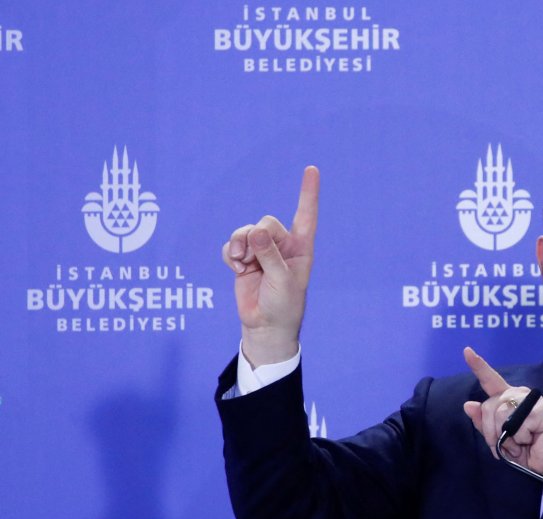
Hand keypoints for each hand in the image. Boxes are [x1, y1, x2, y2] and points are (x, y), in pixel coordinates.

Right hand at [221, 166, 318, 365]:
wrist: (265, 325)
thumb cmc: (283, 304)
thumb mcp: (282, 280)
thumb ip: (269, 254)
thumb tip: (255, 232)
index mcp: (301, 248)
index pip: (306, 215)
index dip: (308, 193)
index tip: (312, 169)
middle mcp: (282, 246)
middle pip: (265, 223)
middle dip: (256, 238)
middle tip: (252, 258)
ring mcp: (261, 252)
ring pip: (246, 232)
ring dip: (240, 245)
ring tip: (241, 263)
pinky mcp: (243, 260)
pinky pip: (231, 245)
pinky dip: (229, 254)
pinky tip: (235, 268)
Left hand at [462, 347, 542, 475]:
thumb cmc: (528, 451)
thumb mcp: (500, 439)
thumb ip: (484, 423)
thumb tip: (468, 405)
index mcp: (510, 399)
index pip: (491, 381)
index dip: (478, 366)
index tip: (467, 351)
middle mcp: (520, 395)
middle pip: (489, 405)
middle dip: (491, 432)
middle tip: (506, 446)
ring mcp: (532, 401)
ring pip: (500, 414)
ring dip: (506, 437)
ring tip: (521, 444)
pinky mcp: (542, 410)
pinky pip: (517, 425)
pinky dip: (520, 439)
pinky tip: (531, 440)